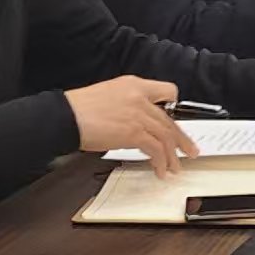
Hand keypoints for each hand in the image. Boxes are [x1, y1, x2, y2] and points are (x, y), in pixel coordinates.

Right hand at [69, 73, 187, 170]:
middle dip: (180, 139)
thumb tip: (136, 123)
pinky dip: (160, 161)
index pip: (166, 91)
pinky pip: (155, 149)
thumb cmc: (79, 109)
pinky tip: (159, 170)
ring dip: (172, 155)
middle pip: (169, 120)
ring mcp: (138, 114)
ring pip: (166, 136)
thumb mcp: (108, 95)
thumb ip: (127, 104)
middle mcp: (140, 96)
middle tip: (188, 151)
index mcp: (134, 84)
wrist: (66, 116)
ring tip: (175, 167)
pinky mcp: (133, 132)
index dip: (174, 108)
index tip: (177, 121)